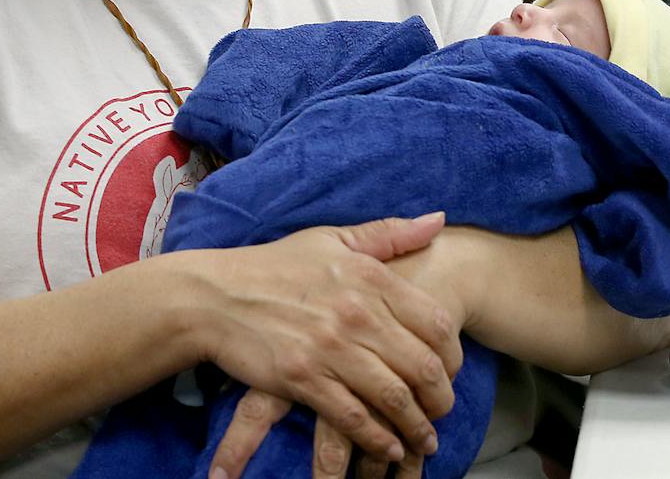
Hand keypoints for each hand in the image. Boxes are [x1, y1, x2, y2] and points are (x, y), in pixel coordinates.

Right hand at [187, 214, 461, 475]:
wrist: (216, 296)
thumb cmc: (277, 266)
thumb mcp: (334, 239)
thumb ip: (390, 233)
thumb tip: (440, 221)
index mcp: (371, 276)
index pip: (435, 321)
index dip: (453, 354)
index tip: (453, 370)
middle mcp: (357, 313)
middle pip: (422, 365)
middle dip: (441, 397)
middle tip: (444, 411)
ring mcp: (330, 348)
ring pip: (392, 396)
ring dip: (416, 425)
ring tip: (426, 440)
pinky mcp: (303, 379)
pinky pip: (353, 417)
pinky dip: (377, 438)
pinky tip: (389, 447)